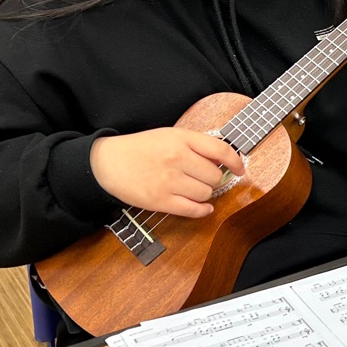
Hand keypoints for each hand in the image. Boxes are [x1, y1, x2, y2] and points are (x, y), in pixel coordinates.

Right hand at [89, 128, 244, 217]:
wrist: (107, 163)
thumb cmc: (139, 148)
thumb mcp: (168, 135)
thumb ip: (194, 145)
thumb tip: (222, 160)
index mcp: (180, 139)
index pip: (220, 150)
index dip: (235, 161)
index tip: (239, 168)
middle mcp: (177, 159)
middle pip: (214, 176)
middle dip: (214, 179)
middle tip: (204, 179)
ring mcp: (168, 181)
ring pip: (205, 194)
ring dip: (205, 194)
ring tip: (194, 189)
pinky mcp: (160, 200)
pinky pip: (192, 210)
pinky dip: (203, 210)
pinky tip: (204, 207)